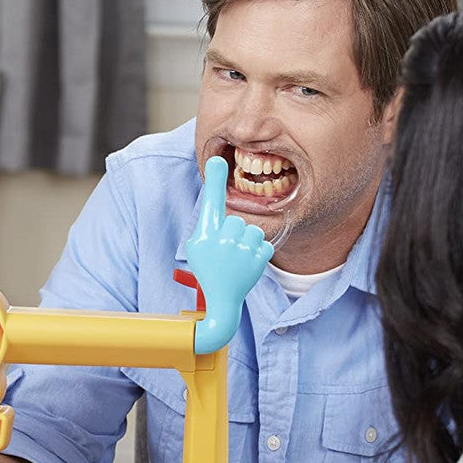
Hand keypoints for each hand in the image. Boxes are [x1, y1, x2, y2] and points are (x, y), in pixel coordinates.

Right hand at [186, 156, 272, 352]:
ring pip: (252, 232)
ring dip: (246, 244)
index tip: (217, 160)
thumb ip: (208, 220)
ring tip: (237, 259)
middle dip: (233, 235)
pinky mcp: (259, 260)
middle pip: (237, 222)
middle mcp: (222, 241)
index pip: (210, 204)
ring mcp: (241, 251)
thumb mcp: (199, 245)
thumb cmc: (209, 269)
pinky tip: (247, 266)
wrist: (222, 301)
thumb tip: (220, 187)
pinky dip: (257, 255)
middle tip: (225, 253)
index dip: (214, 181)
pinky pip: (263, 246)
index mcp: (205, 235)